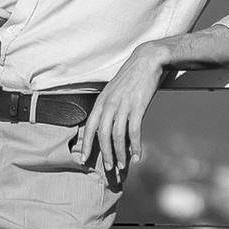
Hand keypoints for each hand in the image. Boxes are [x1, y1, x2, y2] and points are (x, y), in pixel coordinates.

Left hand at [80, 42, 167, 183]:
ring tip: (122, 165)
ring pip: (118, 136)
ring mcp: (123, 105)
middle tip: (108, 168)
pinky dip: (136, 146)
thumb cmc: (130, 77)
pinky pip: (134, 131)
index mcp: (101, 101)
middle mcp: (109, 104)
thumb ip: (108, 108)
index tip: (82, 160)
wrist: (146, 60)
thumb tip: (107, 128)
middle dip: (105, 154)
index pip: (89, 127)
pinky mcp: (138, 106)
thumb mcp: (113, 91)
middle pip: (103, 135)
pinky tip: (137, 155)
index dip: (85, 145)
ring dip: (120, 153)